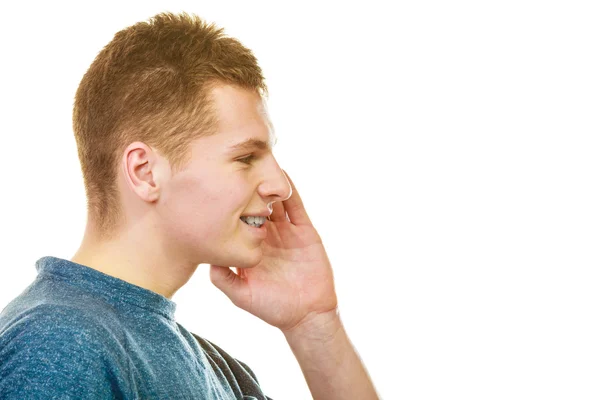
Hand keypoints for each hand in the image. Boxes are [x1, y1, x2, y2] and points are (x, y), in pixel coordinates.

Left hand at [209, 170, 337, 331]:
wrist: (307, 315)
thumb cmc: (273, 308)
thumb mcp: (241, 295)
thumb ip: (223, 278)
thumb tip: (207, 257)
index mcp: (251, 246)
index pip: (237, 220)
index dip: (229, 205)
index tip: (215, 187)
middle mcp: (268, 235)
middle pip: (255, 205)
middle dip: (246, 189)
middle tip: (235, 167)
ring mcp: (287, 232)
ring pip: (275, 202)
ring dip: (267, 186)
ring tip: (257, 164)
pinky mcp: (305, 231)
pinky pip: (296, 208)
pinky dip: (290, 192)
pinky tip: (282, 176)